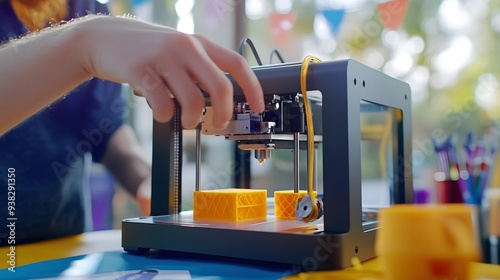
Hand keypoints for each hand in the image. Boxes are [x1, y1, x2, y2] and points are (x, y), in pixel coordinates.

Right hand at [77, 15, 263, 128]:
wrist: (102, 37)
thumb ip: (199, 68)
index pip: (237, 64)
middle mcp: (185, 48)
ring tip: (186, 121)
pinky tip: (162, 113)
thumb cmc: (145, 48)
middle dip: (224, 113)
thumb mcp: (178, 49)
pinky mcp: (141, 71)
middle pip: (220, 87)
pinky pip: (163, 104)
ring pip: (193, 100)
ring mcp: (163, 58)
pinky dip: (166, 116)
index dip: (252, 88)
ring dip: (193, 120)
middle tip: (219, 125)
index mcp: (199, 43)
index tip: (258, 106)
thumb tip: (222, 98)